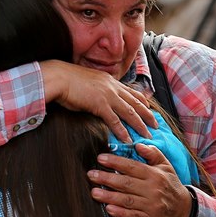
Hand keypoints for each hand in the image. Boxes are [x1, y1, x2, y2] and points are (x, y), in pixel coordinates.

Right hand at [39, 60, 156, 142]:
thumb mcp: (86, 82)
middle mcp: (112, 87)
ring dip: (140, 124)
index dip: (142, 100)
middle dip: (148, 114)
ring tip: (147, 135)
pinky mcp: (99, 104)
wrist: (58, 77)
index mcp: (109, 80)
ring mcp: (107, 95)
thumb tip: (96, 97)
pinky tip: (127, 139)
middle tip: (156, 125)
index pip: (131, 91)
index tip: (149, 108)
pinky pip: (114, 120)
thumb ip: (95, 89)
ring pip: (129, 112)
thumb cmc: (66, 80)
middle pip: (135, 102)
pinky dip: (122, 131)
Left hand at [87, 144, 193, 216]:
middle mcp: (152, 189)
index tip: (100, 158)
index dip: (115, 162)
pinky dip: (121, 213)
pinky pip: (133, 216)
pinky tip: (109, 209)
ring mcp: (151, 205)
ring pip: (127, 200)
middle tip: (91, 174)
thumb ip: (153, 154)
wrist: (185, 212)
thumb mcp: (166, 167)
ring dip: (109, 196)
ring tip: (94, 192)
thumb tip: (138, 144)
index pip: (132, 166)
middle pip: (126, 183)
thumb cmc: (170, 186)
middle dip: (107, 178)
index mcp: (154, 175)